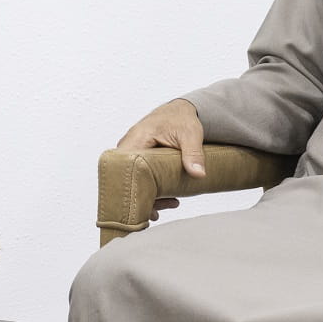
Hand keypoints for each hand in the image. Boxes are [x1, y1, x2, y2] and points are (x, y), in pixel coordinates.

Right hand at [116, 98, 205, 218]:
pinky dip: (150, 190)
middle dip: (141, 197)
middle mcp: (127, 147)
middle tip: (159, 211)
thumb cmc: (182, 119)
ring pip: (132, 181)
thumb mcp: (191, 134)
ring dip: (148, 196)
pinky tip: (166, 201)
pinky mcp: (137, 160)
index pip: (124, 169)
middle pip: (126, 179)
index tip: (147, 203)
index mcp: (136, 139)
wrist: (180, 111)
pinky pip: (138, 178)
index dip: (132, 189)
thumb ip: (193, 154)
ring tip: (170, 204)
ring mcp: (131, 155)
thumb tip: (198, 174)